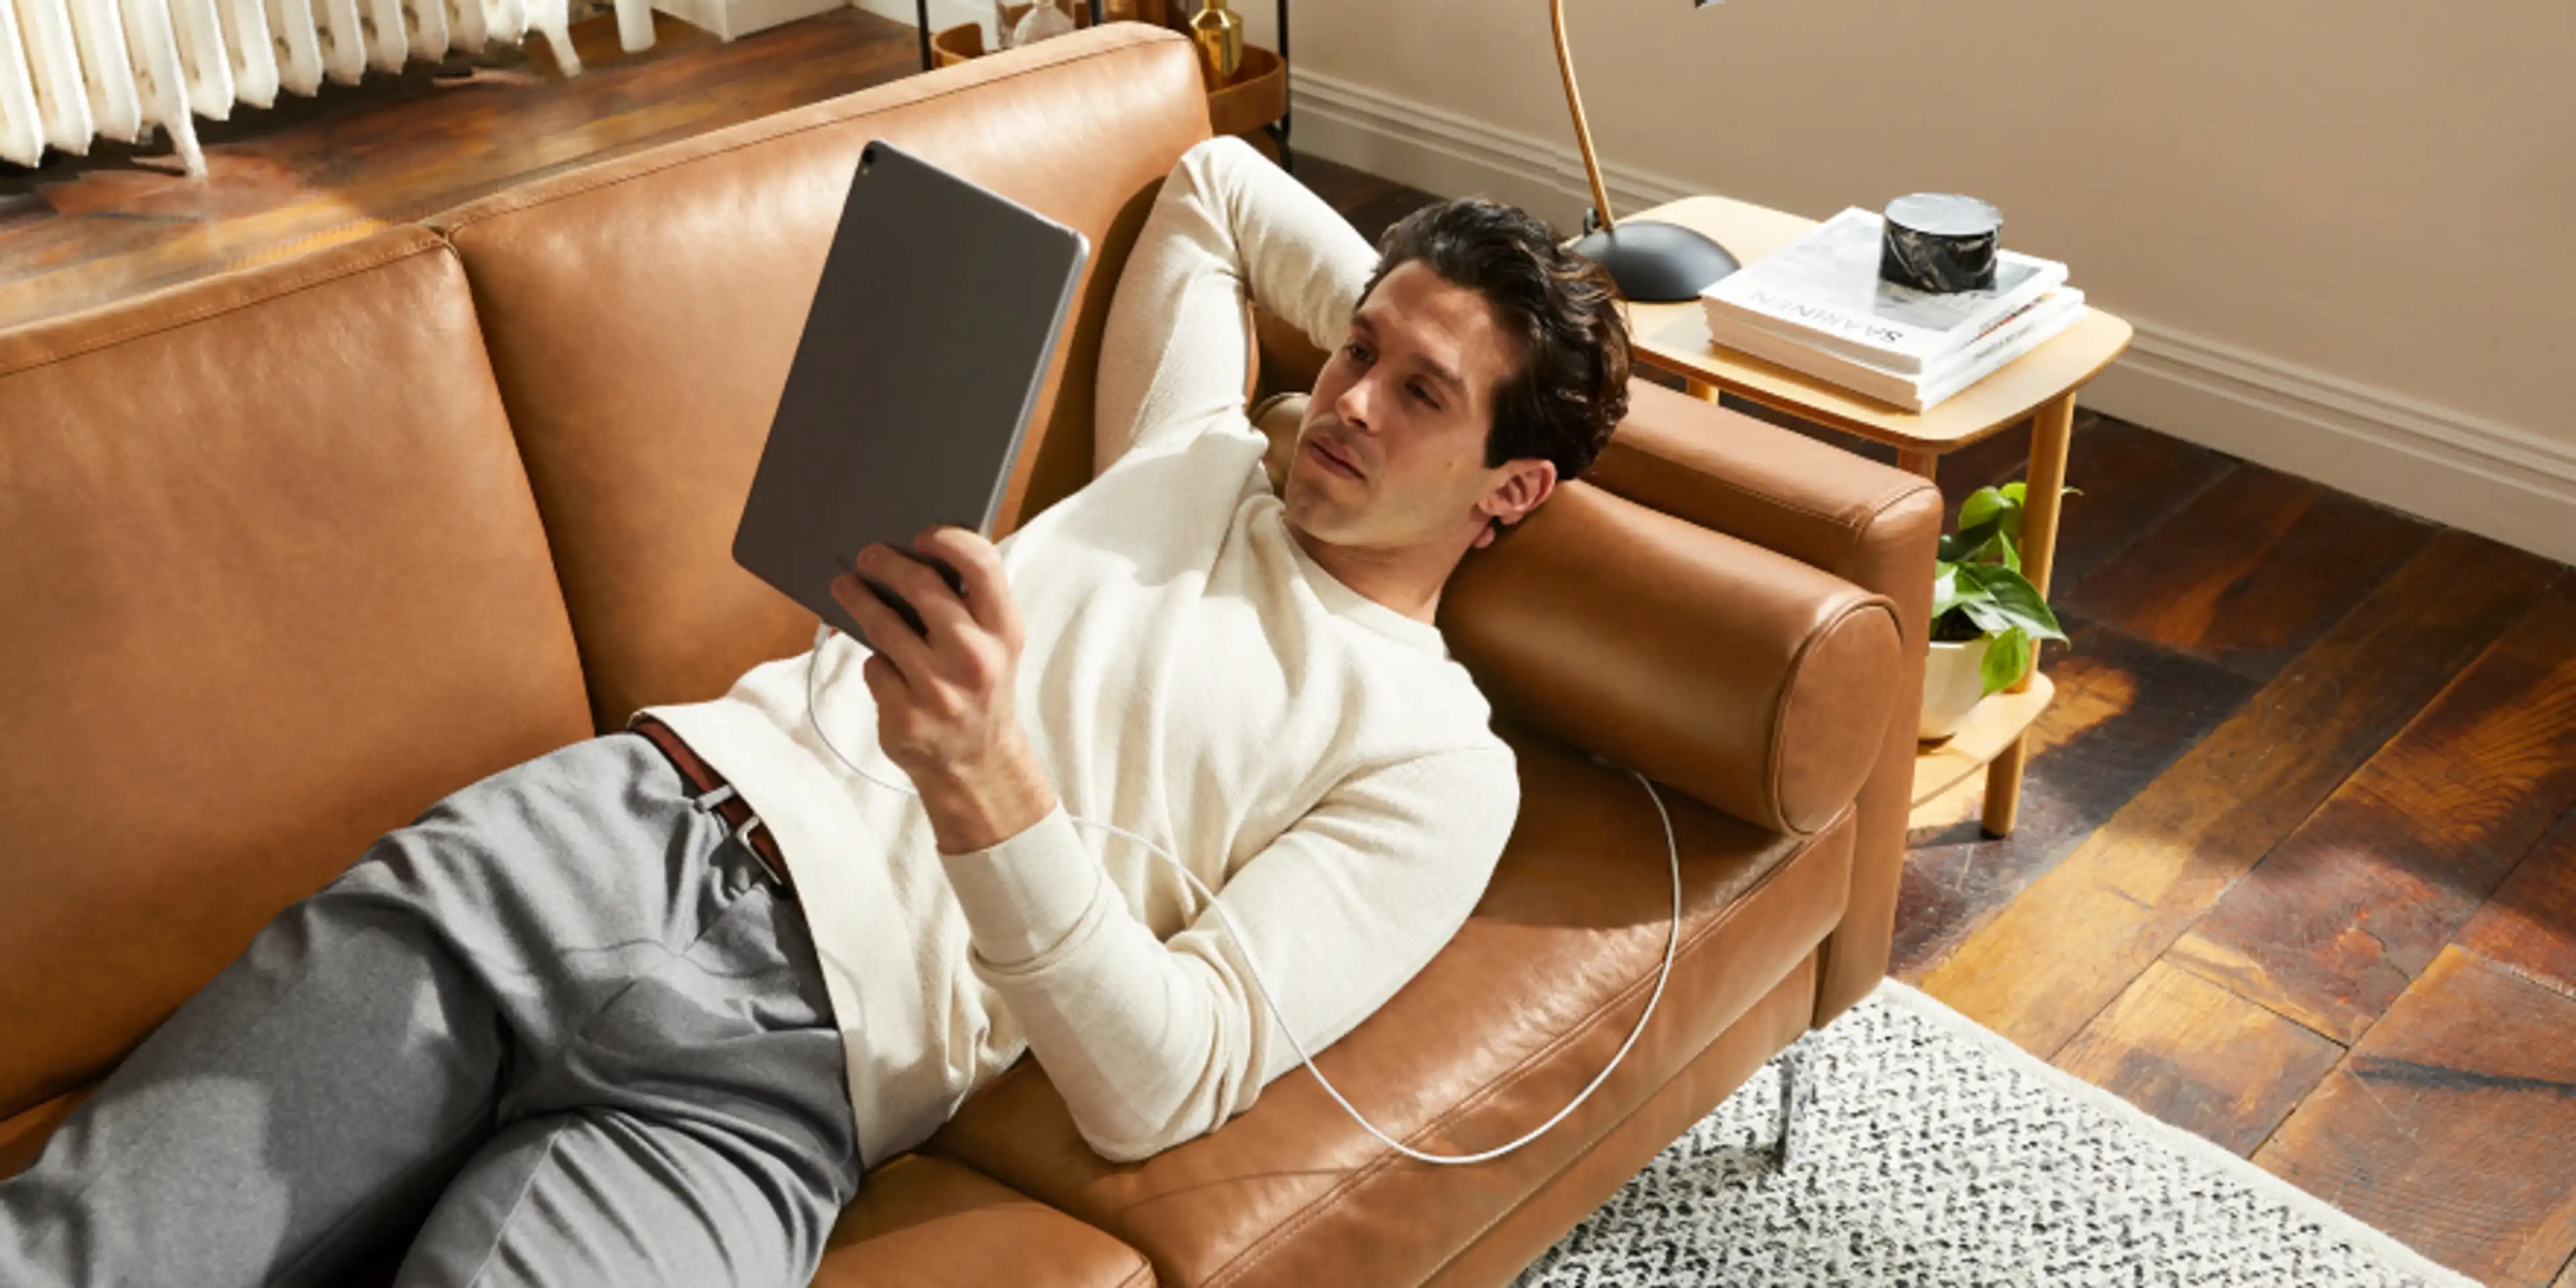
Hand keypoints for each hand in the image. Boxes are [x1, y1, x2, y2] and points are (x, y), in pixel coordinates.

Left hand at [829, 527, 1056, 851]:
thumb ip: (969, 605)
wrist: (978, 764)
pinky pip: (875, 668)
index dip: (949, 540)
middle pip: (922, 588)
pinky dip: (876, 663)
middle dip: (886, 563)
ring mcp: (939, 690)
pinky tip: (885, 666)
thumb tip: (914, 554)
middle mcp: (976, 658)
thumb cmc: (980, 688)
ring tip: (845, 587)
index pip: (982, 566)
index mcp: (1005, 631)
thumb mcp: (994, 645)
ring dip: (859, 601)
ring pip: (884, 626)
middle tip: (867, 555)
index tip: (922, 534)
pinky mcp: (906, 716)